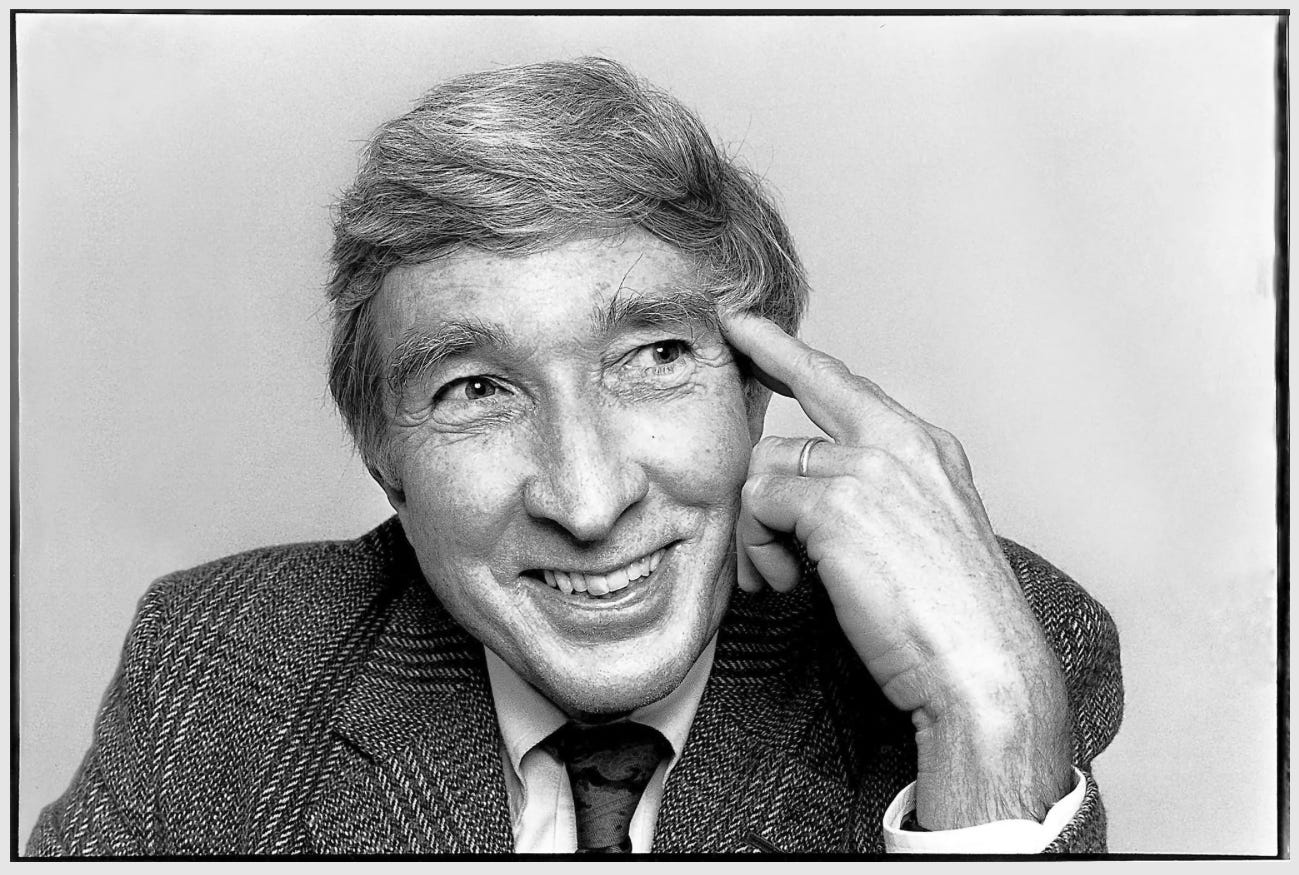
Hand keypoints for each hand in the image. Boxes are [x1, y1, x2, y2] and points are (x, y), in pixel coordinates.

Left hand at [722, 312, 1072, 829]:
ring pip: (767, 469)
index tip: (746, 327)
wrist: (984, 667)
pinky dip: (759, 549)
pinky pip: (760, 506)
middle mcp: (900, 443)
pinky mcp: (834, 504)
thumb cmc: (955, 620)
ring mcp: (868, 468)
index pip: (844, 385)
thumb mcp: (926, 535)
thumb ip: (876, 496)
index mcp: (927, 449)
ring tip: (784, 576)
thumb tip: (803, 496)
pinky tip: (789, 583)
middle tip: (745, 438)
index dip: (787, 354)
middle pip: (795, 418)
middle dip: (763, 444)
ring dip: (760, 531)